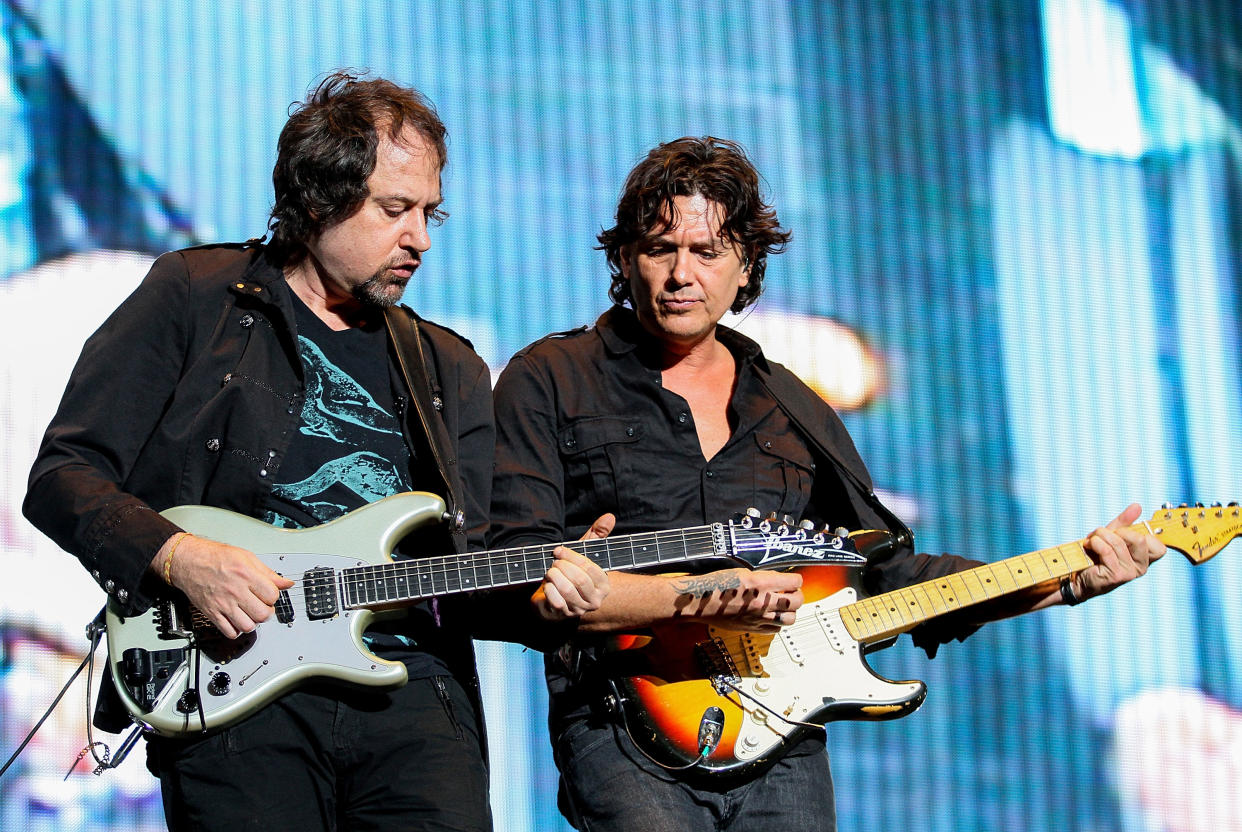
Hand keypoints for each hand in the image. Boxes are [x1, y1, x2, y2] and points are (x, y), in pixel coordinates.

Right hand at [155, 533, 294, 638]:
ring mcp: (223, 604)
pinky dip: (237, 630)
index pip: (272, 596)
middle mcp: (235, 591)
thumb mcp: (247, 557)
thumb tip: (286, 583)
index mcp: (246, 575)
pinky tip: (237, 620)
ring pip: (248, 626)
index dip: (273, 596)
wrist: (188, 561)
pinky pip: (229, 632)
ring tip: (250, 614)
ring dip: (253, 623)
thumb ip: (268, 573)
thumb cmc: (216, 557)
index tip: (269, 594)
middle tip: (262, 606)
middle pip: (263, 614)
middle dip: (267, 612)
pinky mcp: (212, 613)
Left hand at [530, 513, 614, 620]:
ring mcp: (580, 609)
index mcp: (604, 585)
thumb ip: (597, 535)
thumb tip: (609, 516)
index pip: (589, 568)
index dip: (571, 556)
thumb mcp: (583, 552)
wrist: (552, 595)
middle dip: (561, 566)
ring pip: (567, 589)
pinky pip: (556, 601)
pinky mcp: (564, 615)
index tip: (558, 550)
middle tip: (553, 562)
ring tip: (550, 572)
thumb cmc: (571, 572)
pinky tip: (547, 584)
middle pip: (578, 579)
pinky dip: (548, 589)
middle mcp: (595, 600)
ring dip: (554, 576)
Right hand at [669, 568, 802, 632]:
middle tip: (791, 592)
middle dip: (797, 595)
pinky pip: (776, 630)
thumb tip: (780, 579)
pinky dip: (777, 623)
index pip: (795, 582)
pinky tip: (770, 616)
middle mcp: (763, 602)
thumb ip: (765, 577)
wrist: (701, 602)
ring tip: (782, 605)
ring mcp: (759, 618)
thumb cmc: (716, 585)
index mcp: (761, 584)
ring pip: (790, 619)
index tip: (793, 579)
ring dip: (790, 611)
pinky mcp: (753, 628)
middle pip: (797, 602)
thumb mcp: (744, 572)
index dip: (796, 579)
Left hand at [1072, 503, 1165, 601]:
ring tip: (1092, 540)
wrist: (1077, 573)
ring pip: (1119, 542)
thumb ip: (1125, 521)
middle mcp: (1141, 567)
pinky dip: (1095, 543)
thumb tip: (1137, 506)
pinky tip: (1089, 546)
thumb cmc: (1096, 554)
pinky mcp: (1116, 575)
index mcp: (1144, 558)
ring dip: (1100, 535)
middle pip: (1140, 539)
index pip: (1158, 545)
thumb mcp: (1112, 534)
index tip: (1122, 533)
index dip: (1142, 533)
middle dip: (1117, 531)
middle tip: (1103, 535)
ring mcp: (1130, 573)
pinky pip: (1107, 550)